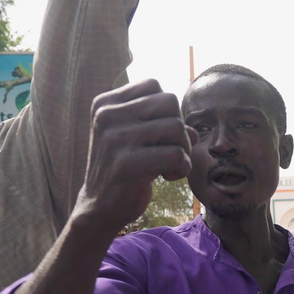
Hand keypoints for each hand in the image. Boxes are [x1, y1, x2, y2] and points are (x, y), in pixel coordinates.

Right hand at [74, 79, 193, 235]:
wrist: (99, 208)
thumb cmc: (124, 169)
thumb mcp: (136, 138)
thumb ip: (162, 123)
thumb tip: (194, 129)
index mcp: (105, 104)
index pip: (153, 85)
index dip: (167, 109)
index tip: (158, 133)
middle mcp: (106, 116)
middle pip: (169, 102)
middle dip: (179, 127)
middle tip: (171, 150)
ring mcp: (115, 139)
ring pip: (177, 128)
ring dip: (184, 150)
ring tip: (170, 165)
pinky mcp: (127, 164)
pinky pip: (177, 155)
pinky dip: (183, 167)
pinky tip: (167, 177)